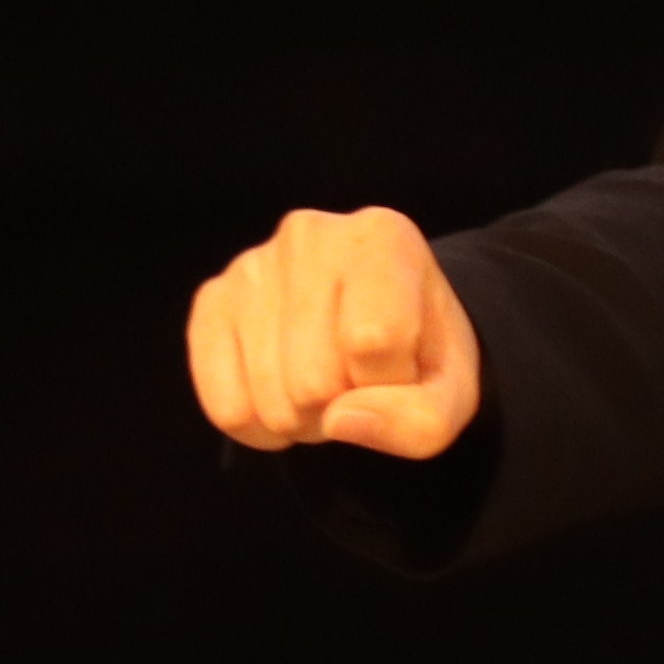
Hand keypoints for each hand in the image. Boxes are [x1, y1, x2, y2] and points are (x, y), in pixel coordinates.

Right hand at [184, 206, 481, 459]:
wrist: (382, 327)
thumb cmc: (421, 353)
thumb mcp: (451, 392)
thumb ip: (420, 418)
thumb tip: (339, 420)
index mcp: (382, 238)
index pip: (373, 342)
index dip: (392, 381)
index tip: (401, 365)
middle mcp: (308, 237)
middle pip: (313, 381)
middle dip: (342, 406)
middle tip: (358, 384)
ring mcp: (251, 267)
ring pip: (268, 400)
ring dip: (304, 419)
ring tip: (326, 386)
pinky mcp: (212, 302)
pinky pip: (227, 406)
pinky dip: (259, 426)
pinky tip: (283, 396)